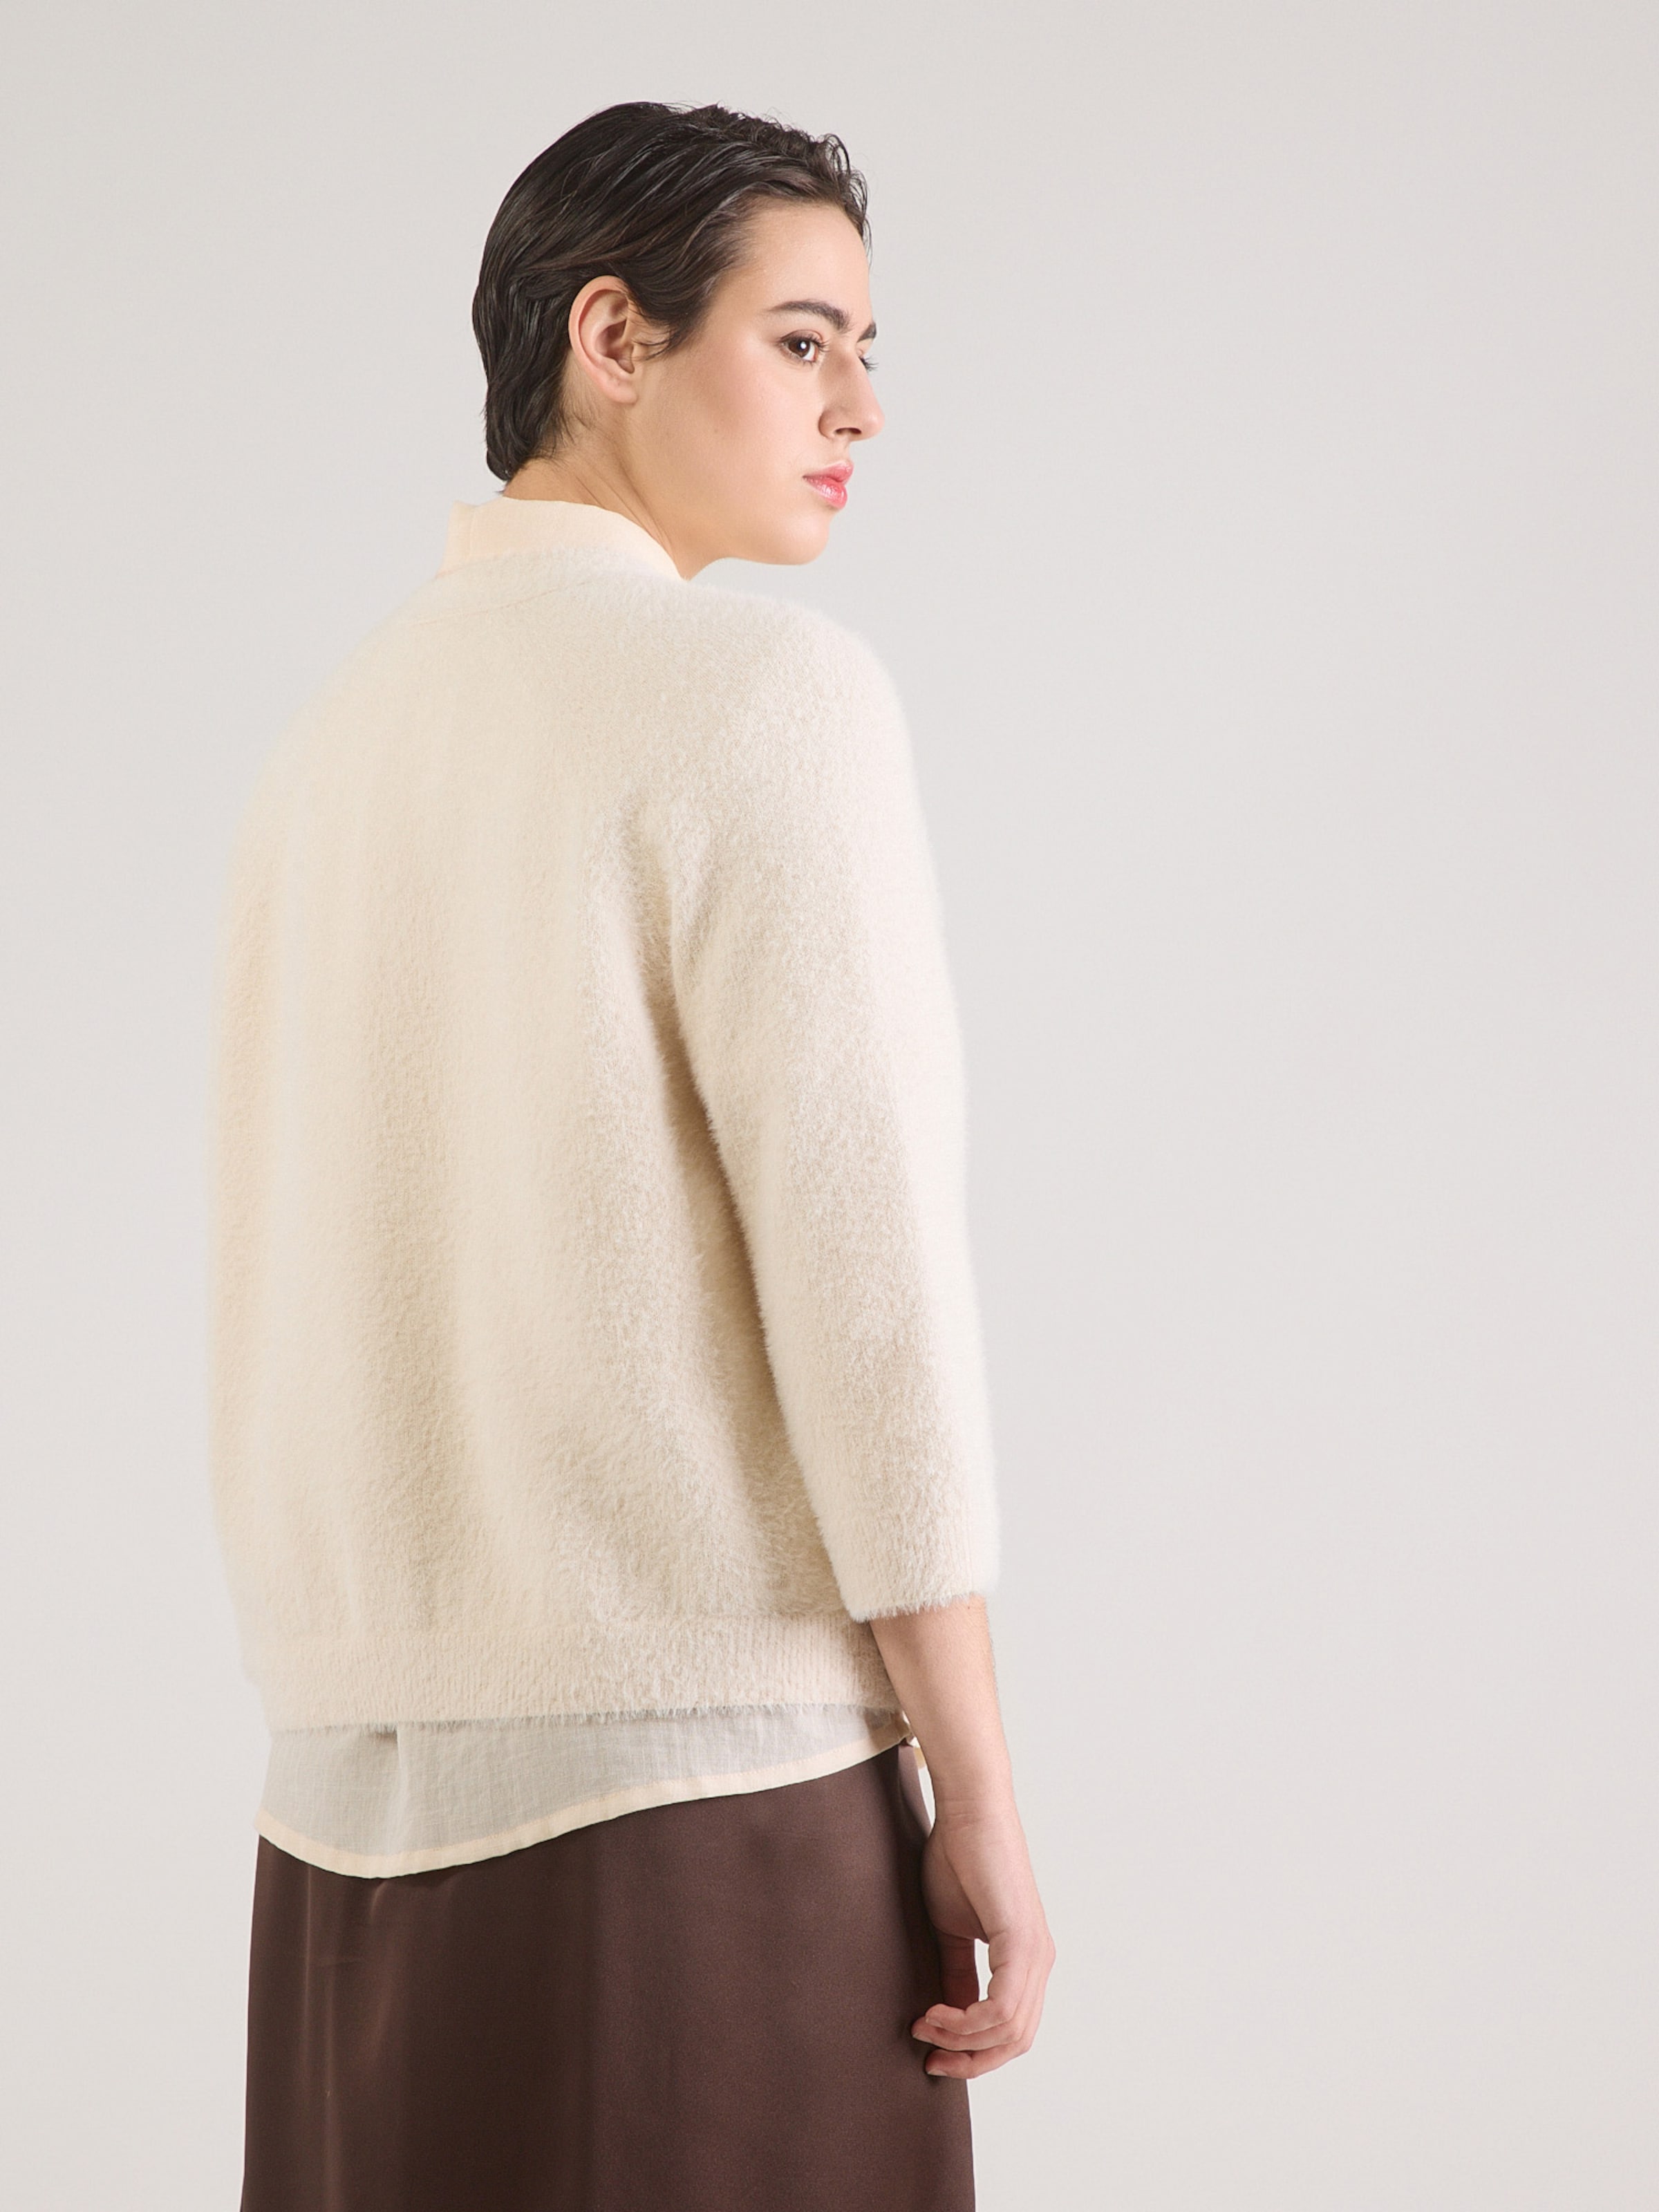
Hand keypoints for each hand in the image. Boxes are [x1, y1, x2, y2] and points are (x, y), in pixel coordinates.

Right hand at [911, 1801, 1054, 2078]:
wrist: (967, 1811)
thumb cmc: (957, 1859)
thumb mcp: (953, 1931)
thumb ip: (958, 1976)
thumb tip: (950, 2021)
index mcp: (1027, 1959)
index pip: (1013, 2031)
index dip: (975, 2053)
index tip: (933, 2052)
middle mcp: (1040, 1961)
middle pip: (1016, 2041)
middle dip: (970, 2057)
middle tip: (928, 2048)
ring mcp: (1036, 1952)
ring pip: (1009, 2031)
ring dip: (961, 2039)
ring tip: (925, 2023)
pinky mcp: (1022, 1941)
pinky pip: (1002, 2007)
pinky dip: (968, 2021)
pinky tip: (937, 2011)